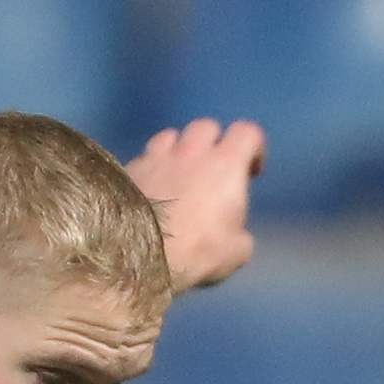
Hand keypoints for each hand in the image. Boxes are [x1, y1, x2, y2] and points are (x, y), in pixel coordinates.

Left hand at [127, 120, 262, 289]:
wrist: (138, 257)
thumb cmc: (196, 252)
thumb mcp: (237, 252)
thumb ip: (240, 232)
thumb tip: (235, 232)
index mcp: (225, 165)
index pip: (248, 132)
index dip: (255, 148)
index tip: (251, 172)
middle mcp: (191, 152)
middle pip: (206, 127)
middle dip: (214, 143)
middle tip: (212, 170)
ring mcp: (156, 158)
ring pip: (171, 136)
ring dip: (179, 149)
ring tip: (178, 173)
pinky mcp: (129, 170)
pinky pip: (144, 158)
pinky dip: (151, 168)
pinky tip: (150, 188)